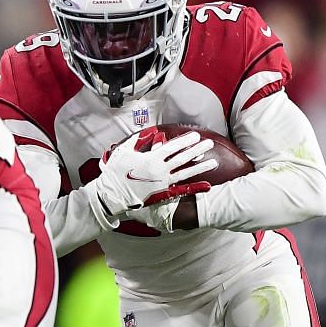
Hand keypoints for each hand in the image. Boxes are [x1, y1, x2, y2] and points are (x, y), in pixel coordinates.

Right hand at [84, 130, 213, 227]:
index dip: (185, 140)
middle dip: (197, 150)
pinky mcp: (163, 193)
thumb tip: (151, 132)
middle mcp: (160, 170)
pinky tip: (207, 186)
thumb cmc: (115, 172)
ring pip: (186, 173)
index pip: (172, 147)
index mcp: (151, 158)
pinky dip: (195, 188)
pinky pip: (182, 190)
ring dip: (200, 167)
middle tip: (209, 144)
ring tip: (213, 162)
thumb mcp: (124, 151)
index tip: (195, 135)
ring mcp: (163, 182)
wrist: (112, 194)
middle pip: (182, 158)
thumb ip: (138, 140)